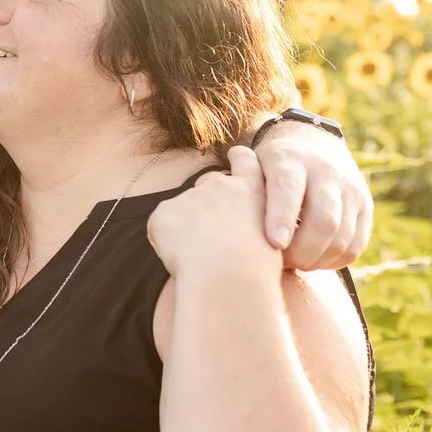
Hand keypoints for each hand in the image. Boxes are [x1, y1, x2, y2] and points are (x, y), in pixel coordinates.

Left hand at [147, 147, 279, 280]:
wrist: (229, 277)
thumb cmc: (255, 272)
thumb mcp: (271, 242)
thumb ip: (252, 228)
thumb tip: (236, 238)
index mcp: (251, 190)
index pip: (245, 160)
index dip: (239, 158)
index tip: (236, 154)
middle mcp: (220, 185)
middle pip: (208, 183)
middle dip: (206, 201)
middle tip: (211, 233)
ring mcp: (190, 195)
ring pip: (182, 211)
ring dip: (187, 228)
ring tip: (201, 258)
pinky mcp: (165, 211)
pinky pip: (160, 228)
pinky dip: (166, 244)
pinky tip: (182, 259)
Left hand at [249, 120, 372, 270]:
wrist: (310, 143)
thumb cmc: (268, 168)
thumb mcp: (252, 168)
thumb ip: (243, 193)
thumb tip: (227, 227)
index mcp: (290, 158)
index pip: (289, 188)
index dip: (282, 217)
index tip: (274, 243)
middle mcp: (325, 170)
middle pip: (324, 219)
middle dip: (302, 250)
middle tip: (282, 264)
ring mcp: (350, 187)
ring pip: (342, 236)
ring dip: (317, 260)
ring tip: (296, 264)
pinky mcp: (365, 205)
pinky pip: (355, 244)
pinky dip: (335, 261)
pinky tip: (315, 262)